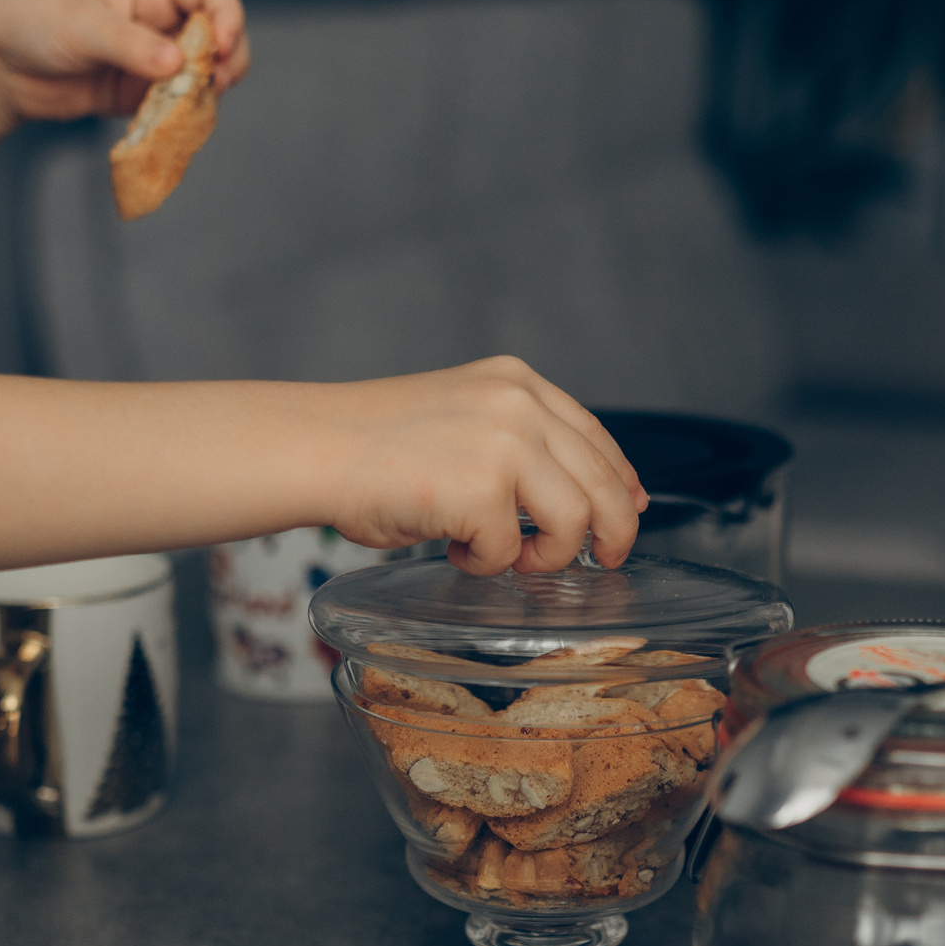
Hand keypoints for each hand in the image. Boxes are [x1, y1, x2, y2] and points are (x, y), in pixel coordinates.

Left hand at [0, 0, 250, 125]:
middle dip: (226, 62)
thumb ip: (131, 44)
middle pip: (219, 37)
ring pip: (203, 77)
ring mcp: (151, 61)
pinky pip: (176, 109)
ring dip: (206, 96)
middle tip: (213, 86)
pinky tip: (171, 129)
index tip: (219, 47)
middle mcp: (158, 22)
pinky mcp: (139, 97)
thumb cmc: (32, 22)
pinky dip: (182, 120)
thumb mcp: (82, 25)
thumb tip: (177, 64)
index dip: (227, 15)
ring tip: (188, 110)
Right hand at [322, 357, 647, 575]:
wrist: (313, 447)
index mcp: (517, 382)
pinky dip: (484, 563)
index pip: (595, 437)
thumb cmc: (374, 445)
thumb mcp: (463, 418)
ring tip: (506, 559)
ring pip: (574, 522)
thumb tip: (579, 501)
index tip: (630, 509)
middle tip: (600, 562)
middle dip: (612, 533)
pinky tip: (452, 548)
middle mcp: (519, 406)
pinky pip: (511, 551)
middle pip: (604, 483)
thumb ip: (520, 445)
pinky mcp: (481, 491)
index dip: (621, 481)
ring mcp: (504, 446)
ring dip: (545, 555)